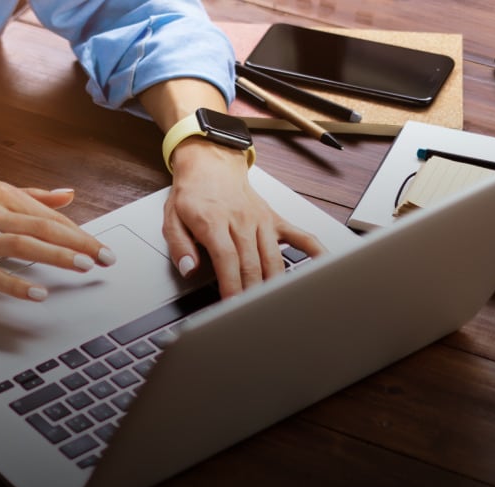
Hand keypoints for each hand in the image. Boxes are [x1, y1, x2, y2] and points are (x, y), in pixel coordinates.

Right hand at [0, 181, 115, 300]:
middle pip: (42, 228)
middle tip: (103, 258)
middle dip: (78, 244)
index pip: (47, 215)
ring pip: (22, 247)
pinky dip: (17, 284)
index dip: (78, 231)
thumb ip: (30, 196)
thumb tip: (68, 195)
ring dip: (56, 257)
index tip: (99, 246)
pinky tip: (38, 292)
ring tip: (81, 267)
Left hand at [162, 139, 324, 297]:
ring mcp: (261, 221)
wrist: (211, 163)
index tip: (232, 306)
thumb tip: (188, 269)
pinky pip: (300, 236)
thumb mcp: (172, 218)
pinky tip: (323, 268)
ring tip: (275, 306)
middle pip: (252, 264)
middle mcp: (241, 221)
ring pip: (274, 258)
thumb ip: (179, 246)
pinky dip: (314, 252)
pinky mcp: (274, 220)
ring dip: (275, 284)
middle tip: (252, 315)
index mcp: (214, 222)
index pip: (227, 260)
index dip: (232, 286)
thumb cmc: (192, 192)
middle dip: (253, 293)